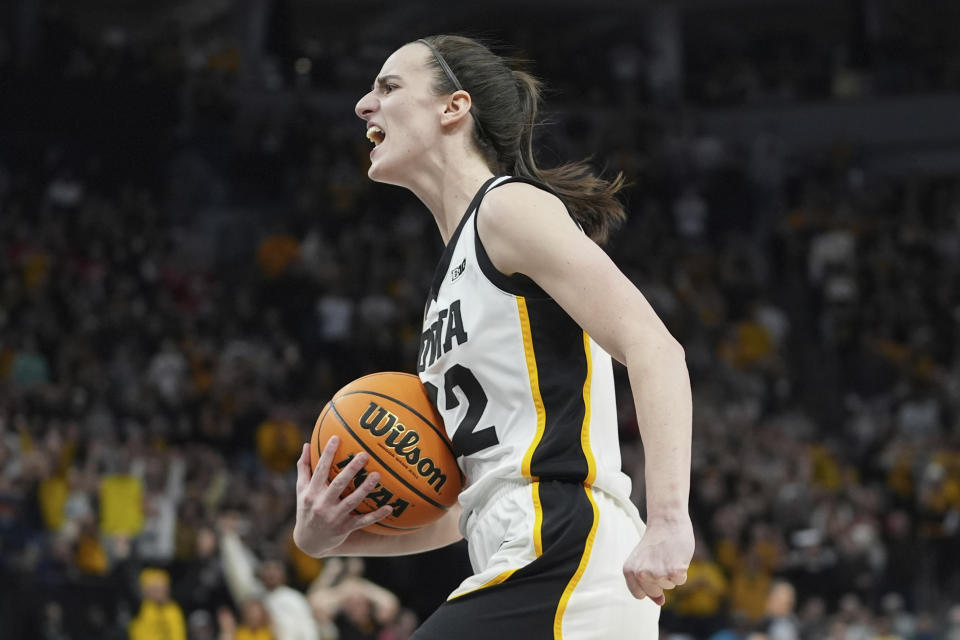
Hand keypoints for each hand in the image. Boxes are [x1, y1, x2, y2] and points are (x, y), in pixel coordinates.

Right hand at [293, 438, 392, 556]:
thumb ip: (304, 467)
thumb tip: (306, 444)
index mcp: (311, 493)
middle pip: (338, 484)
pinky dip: (376, 515)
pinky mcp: (345, 528)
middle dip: (351, 469)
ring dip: (365, 488)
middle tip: (364, 455)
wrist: (309, 542)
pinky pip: (363, 521)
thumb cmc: (306, 509)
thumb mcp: (301, 490)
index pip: (320, 470)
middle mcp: (322, 505)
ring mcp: (335, 517)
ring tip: (377, 474)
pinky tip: (389, 507)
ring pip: (353, 501)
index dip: (328, 454)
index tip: (336, 438)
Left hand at [622, 513, 693, 605]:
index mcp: (629, 571)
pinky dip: (682, 571)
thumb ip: (647, 584)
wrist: (666, 521)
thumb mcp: (643, 561)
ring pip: (669, 586)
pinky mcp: (674, 571)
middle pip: (655, 592)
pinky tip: (677, 557)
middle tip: (661, 560)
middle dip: (661, 580)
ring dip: (671, 574)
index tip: (650, 569)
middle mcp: (641, 574)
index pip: (639, 595)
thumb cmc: (655, 542)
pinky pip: (681, 581)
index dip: (648, 585)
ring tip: (668, 556)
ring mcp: (657, 573)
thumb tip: (659, 602)